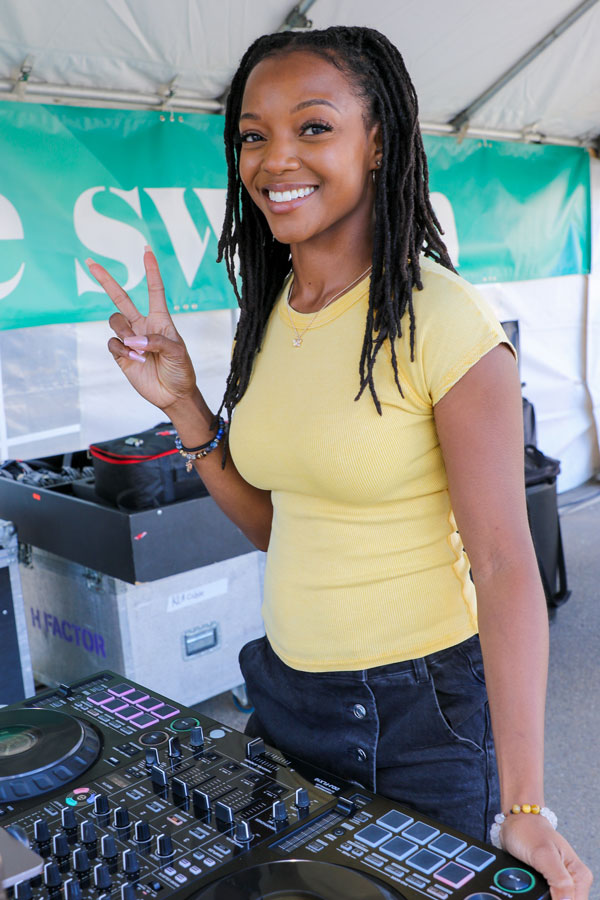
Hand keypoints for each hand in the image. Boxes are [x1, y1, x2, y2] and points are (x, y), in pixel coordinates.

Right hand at [86, 248, 196, 412]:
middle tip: (90, 263)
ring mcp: (130, 339)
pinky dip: (122, 350)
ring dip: (125, 334)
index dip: (151, 270)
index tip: (147, 251)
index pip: (154, 290)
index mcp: (160, 320)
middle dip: (106, 280)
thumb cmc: (181, 371)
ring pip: (115, 322)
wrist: (174, 395)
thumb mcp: (178, 353)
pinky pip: (112, 343)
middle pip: (120, 298)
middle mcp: (143, 326)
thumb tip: (132, 339)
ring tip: (140, 352)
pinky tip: (136, 359)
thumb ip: (157, 341)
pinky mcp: (121, 354)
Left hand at [500, 813, 591, 899]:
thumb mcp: (544, 855)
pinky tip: (527, 883)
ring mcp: (560, 882)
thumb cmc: (529, 830)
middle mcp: (573, 881)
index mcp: (579, 876)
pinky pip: (543, 896)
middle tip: (532, 883)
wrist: (515, 820)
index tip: (541, 894)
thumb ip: (559, 881)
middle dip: (544, 898)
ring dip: (538, 896)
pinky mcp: (548, 882)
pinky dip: (534, 894)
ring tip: (528, 880)